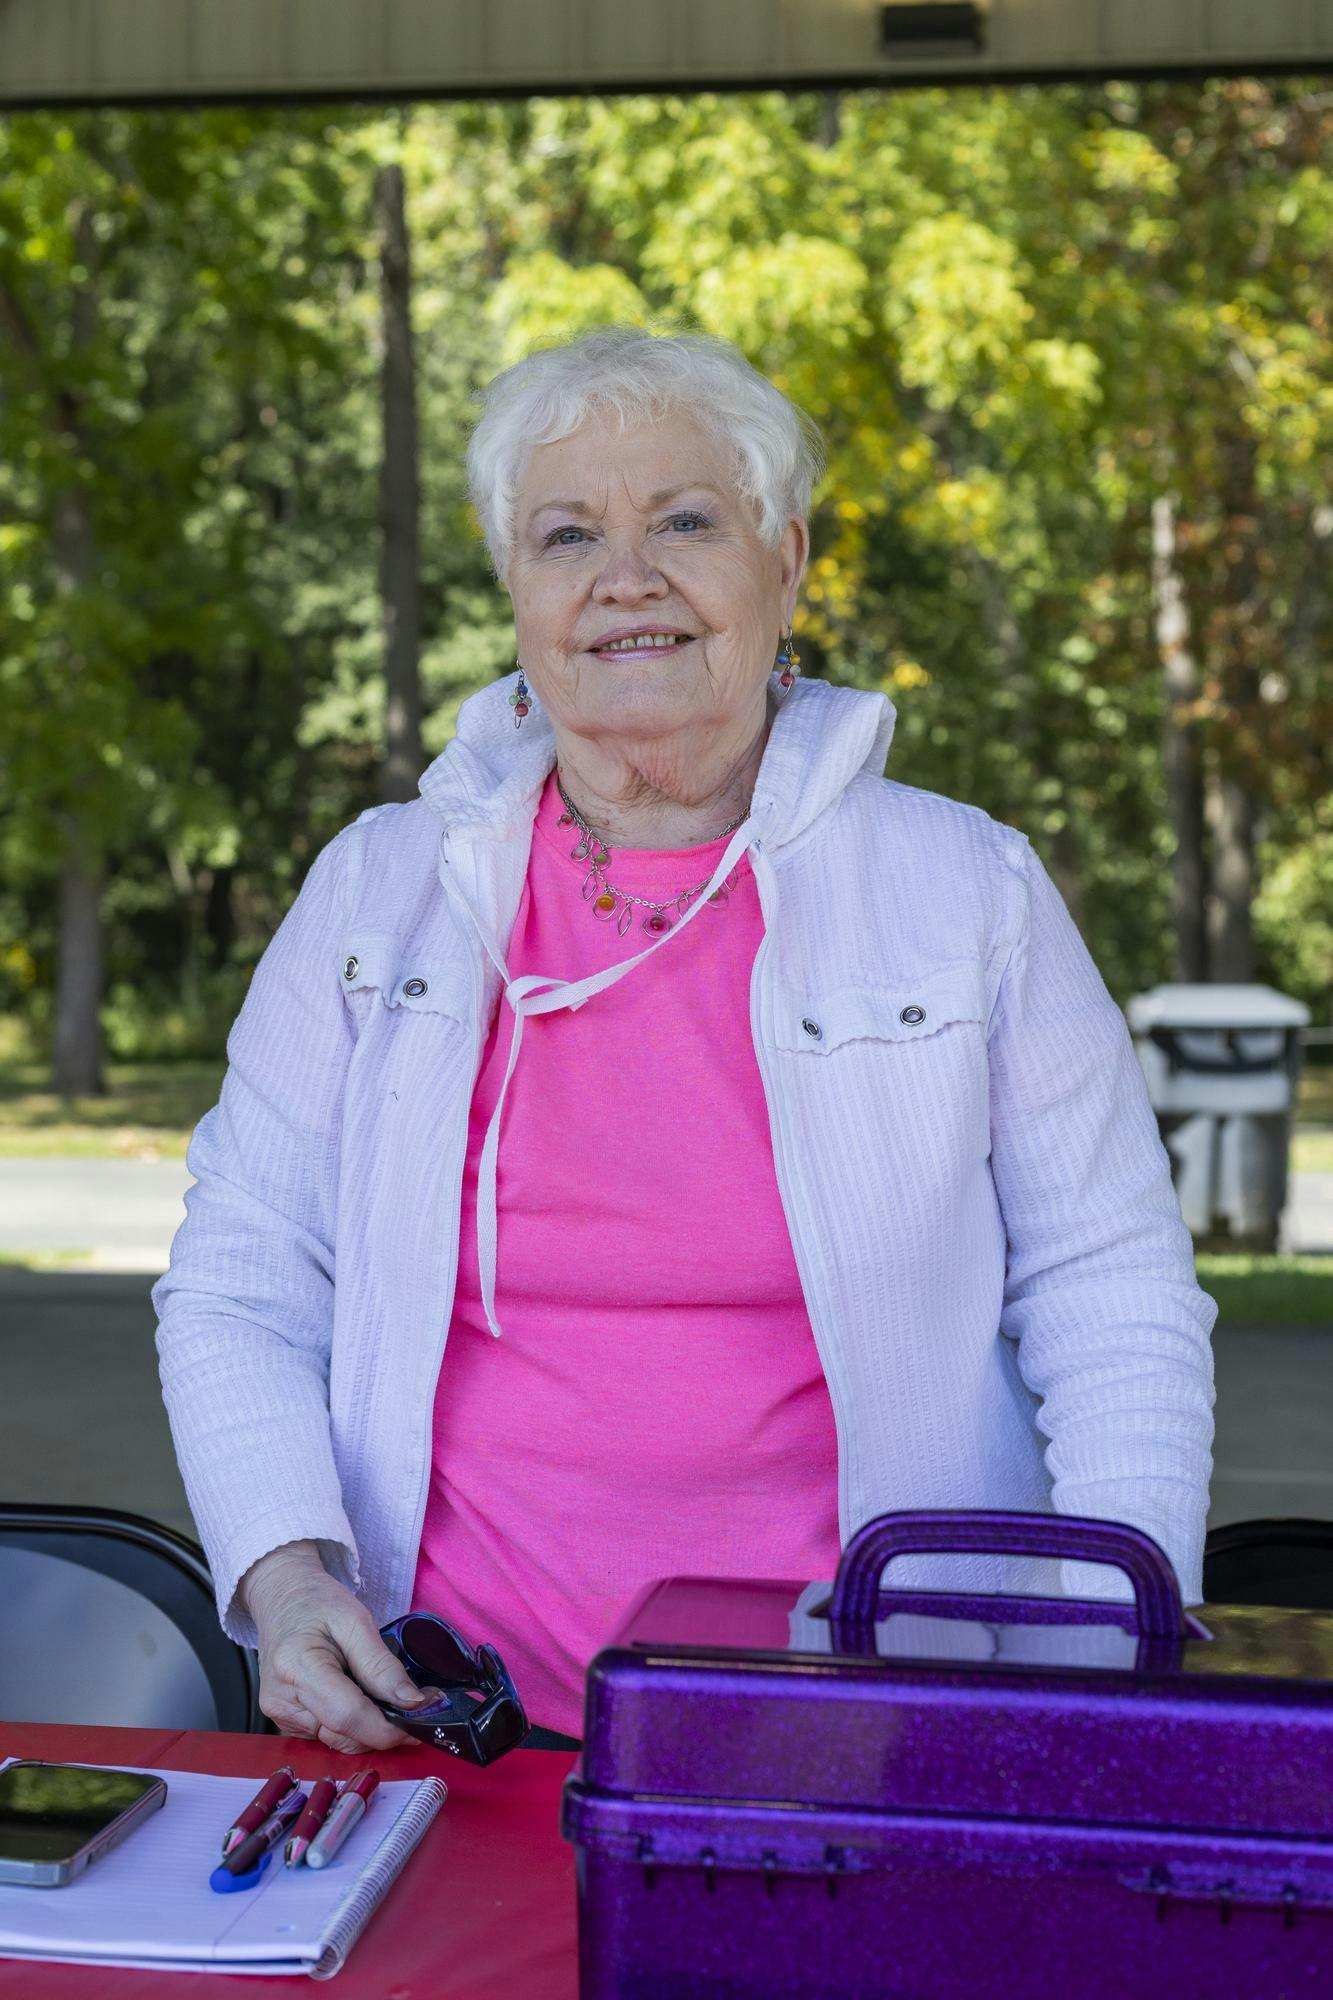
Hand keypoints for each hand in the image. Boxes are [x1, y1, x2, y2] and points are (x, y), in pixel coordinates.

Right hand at [241, 1541, 432, 1753]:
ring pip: (337, 1740)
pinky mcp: (284, 1721)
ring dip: (368, 1728)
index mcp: (296, 1667)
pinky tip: (359, 1699)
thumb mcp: (356, 1620)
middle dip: (383, 1729)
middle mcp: (281, 1700)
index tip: (421, 1721)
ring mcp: (280, 1714)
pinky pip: (327, 1735)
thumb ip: (381, 1665)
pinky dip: (350, 1725)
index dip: (387, 1728)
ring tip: (384, 1697)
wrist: (282, 1598)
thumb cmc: (317, 1603)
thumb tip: (412, 1702)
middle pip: (343, 1735)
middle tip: (413, 1707)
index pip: (347, 1716)